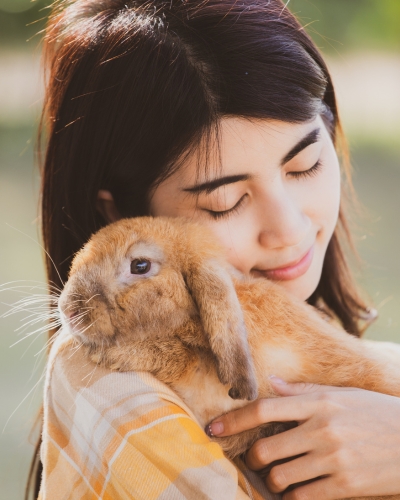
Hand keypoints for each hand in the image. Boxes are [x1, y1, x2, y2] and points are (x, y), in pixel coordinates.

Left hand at [208, 378, 399, 498]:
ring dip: (272, 480)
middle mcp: (322, 429)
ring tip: (278, 476)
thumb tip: (273, 383)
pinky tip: (297, 491)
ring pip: (280, 477)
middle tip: (256, 460)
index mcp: (319, 403)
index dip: (234, 419)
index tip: (213, 427)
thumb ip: (304, 392)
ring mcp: (333, 459)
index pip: (264, 408)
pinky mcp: (345, 486)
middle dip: (253, 458)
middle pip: (265, 449)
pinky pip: (303, 497)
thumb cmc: (376, 414)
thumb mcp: (343, 394)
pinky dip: (293, 497)